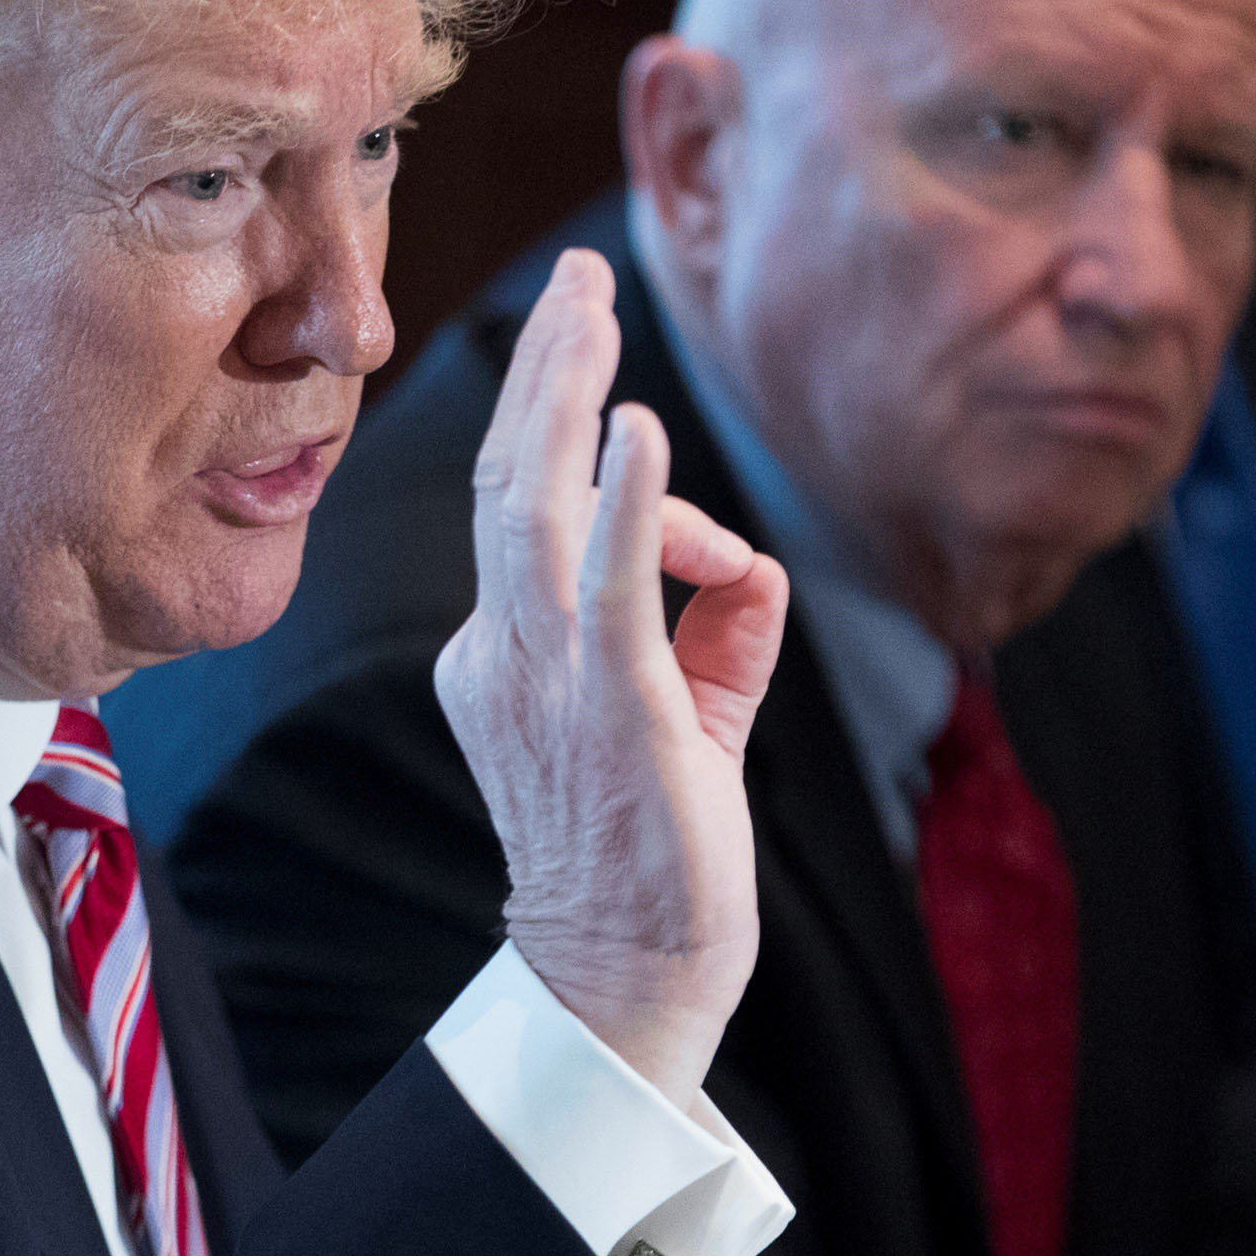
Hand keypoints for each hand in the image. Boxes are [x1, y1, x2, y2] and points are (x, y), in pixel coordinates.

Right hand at [433, 248, 788, 1108]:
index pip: (534, 519)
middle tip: (577, 278)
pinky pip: (608, 587)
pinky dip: (622, 500)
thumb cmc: (655, 854)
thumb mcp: (687, 719)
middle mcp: (504, 653)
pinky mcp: (613, 710)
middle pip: (506, 480)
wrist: (627, 977)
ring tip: (588, 308)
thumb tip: (754, 562)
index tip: (598, 358)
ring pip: (533, 507)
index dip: (568, 433)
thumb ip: (717, 630)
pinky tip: (635, 425)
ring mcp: (548, 680)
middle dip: (544, 368)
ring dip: (564, 396)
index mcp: (500, 654)